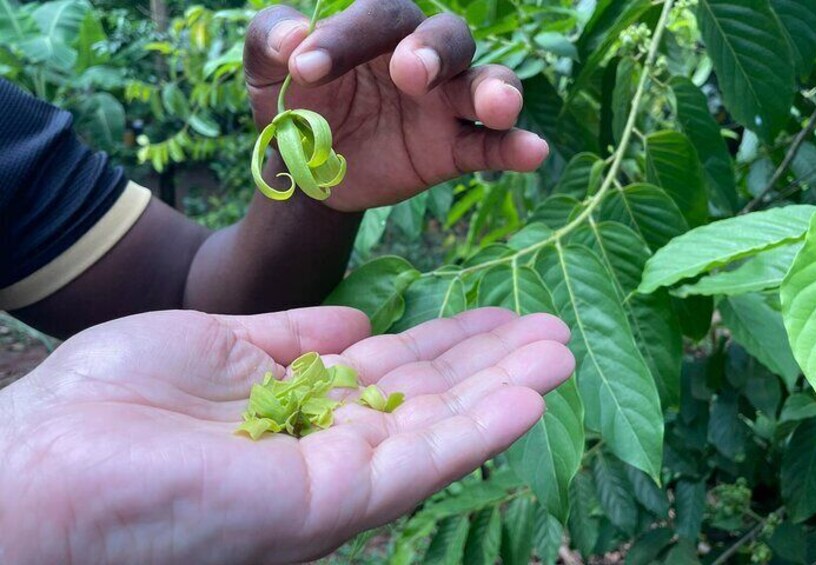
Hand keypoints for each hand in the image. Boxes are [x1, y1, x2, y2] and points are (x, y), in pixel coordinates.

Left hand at [0, 307, 572, 562]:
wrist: (46, 462)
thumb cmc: (117, 399)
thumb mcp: (219, 343)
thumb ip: (295, 336)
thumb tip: (358, 320)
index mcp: (302, 407)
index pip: (397, 370)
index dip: (451, 341)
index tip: (498, 311)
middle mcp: (329, 445)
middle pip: (431, 398)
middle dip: (494, 362)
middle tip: (555, 328)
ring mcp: (336, 476)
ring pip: (442, 428)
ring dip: (507, 389)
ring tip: (562, 350)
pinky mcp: (334, 500)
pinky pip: (424, 462)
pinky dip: (483, 428)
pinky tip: (533, 394)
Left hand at [244, 0, 549, 211]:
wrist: (308, 171)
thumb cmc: (295, 106)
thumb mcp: (267, 73)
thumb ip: (270, 42)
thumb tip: (294, 39)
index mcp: (376, 30)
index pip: (377, 15)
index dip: (345, 36)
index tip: (303, 69)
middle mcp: (420, 57)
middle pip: (448, 36)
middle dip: (435, 51)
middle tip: (410, 74)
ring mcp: (443, 105)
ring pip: (485, 83)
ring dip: (496, 91)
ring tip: (498, 106)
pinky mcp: (453, 149)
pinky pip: (491, 146)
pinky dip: (515, 148)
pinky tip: (533, 152)